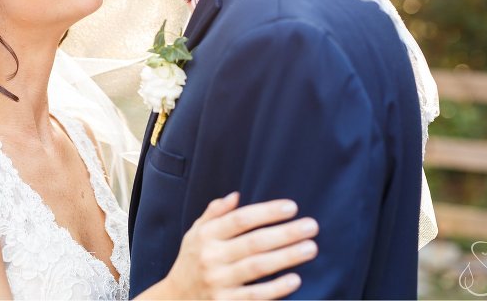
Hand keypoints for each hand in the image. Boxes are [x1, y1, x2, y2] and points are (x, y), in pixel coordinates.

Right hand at [165, 192, 317, 299]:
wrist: (174, 299)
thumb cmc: (191, 261)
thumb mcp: (195, 233)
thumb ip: (214, 213)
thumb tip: (236, 196)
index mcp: (206, 236)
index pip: (240, 220)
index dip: (267, 212)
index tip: (292, 207)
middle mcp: (211, 257)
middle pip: (254, 242)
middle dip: (285, 233)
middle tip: (312, 226)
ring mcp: (219, 282)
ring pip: (257, 267)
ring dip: (287, 257)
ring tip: (310, 248)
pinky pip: (254, 296)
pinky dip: (276, 289)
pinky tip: (295, 279)